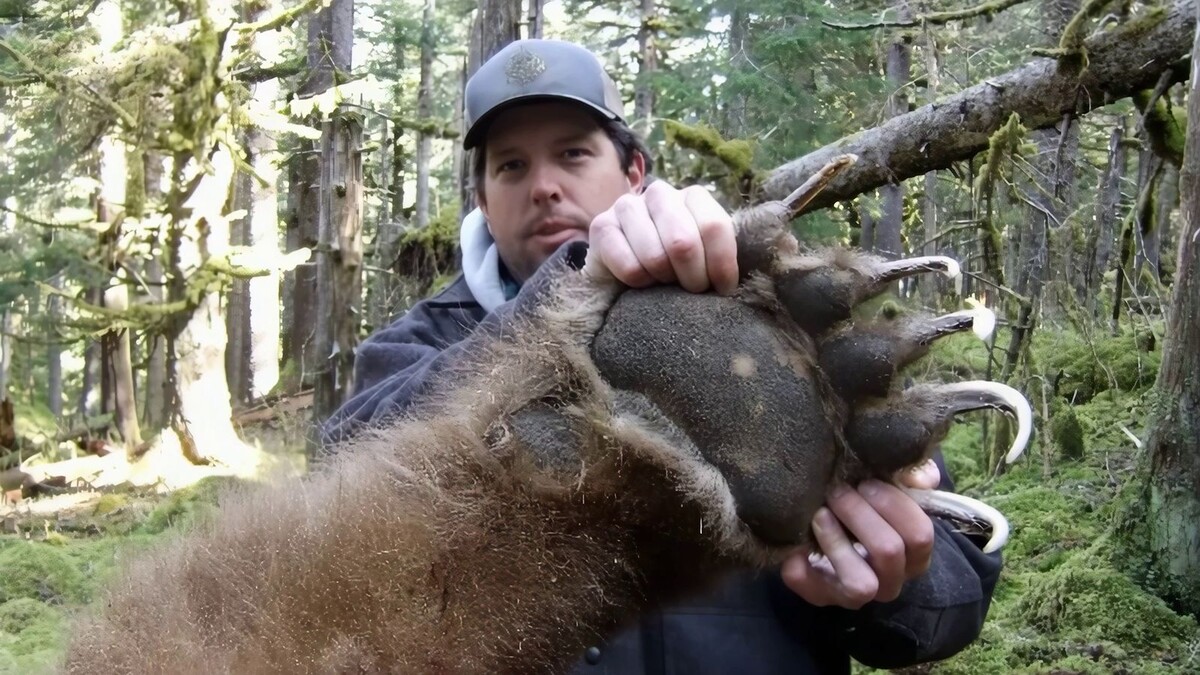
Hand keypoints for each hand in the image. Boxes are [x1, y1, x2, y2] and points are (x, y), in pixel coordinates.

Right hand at [583, 181, 737, 294]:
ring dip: (664, 280)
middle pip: (683, 243)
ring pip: (655, 257)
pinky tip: (642, 281)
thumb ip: (722, 255)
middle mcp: (661, 193)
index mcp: (694, 196)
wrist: (627, 266)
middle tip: (691, 290)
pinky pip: (629, 267)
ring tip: (665, 283)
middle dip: (692, 278)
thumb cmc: (676, 263)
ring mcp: (628, 206)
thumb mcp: (706, 255)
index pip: (714, 227)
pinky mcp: (602, 226)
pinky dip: (640, 283)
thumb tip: (732, 282)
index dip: (721, 265)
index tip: (722, 289)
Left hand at [779, 459, 939, 608]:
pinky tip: (796, 538)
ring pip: (860, 584)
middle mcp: (891, 582)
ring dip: (836, 542)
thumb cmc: (866, 509)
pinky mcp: (820, 596)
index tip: (866, 482)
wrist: (823, 537)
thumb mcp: (891, 488)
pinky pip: (811, 586)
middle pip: (888, 551)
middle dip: (859, 514)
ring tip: (819, 513)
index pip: (919, 535)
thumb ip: (911, 477)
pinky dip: (799, 562)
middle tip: (837, 491)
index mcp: (913, 556)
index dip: (894, 504)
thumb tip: (918, 478)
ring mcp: (856, 596)